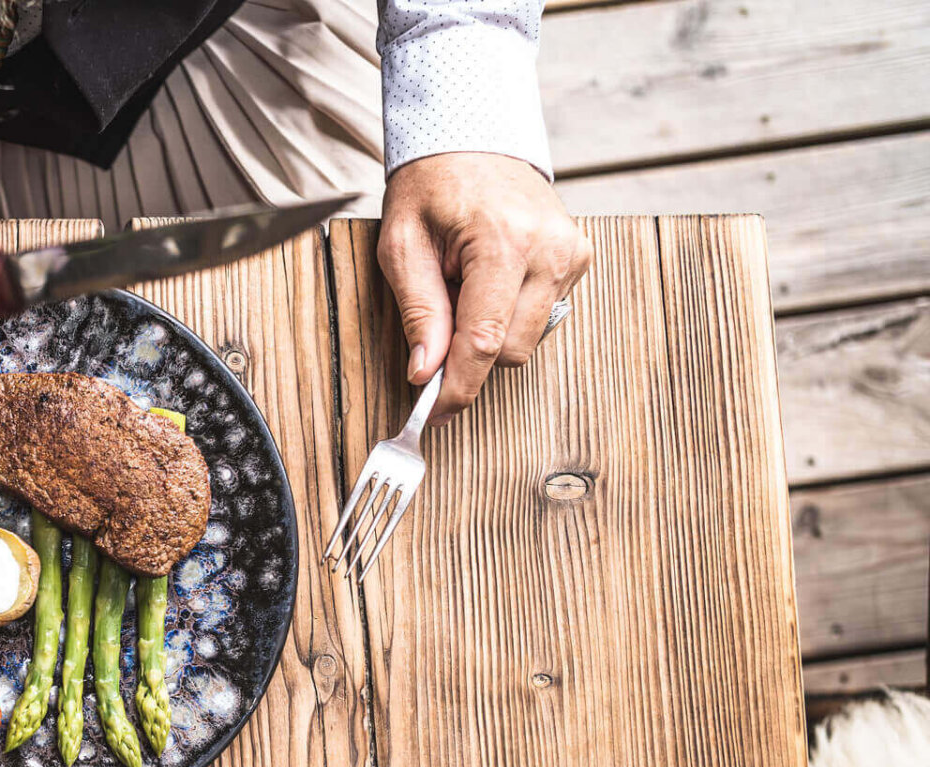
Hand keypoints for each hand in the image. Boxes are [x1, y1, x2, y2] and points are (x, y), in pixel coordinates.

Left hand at [379, 152, 592, 422]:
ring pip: (528, 337)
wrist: (472, 139)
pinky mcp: (580, 257)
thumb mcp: (402, 245)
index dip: (458, 386)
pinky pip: (543, 314)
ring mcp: (571, 253)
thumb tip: (426, 372)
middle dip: (468, 351)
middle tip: (438, 316)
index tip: (435, 412)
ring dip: (490, 328)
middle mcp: (549, 250)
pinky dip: (511, 310)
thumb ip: (418, 312)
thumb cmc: (431, 186)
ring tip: (464, 283)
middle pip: (510, 349)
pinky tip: (491, 277)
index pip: (484, 341)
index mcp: (503, 242)